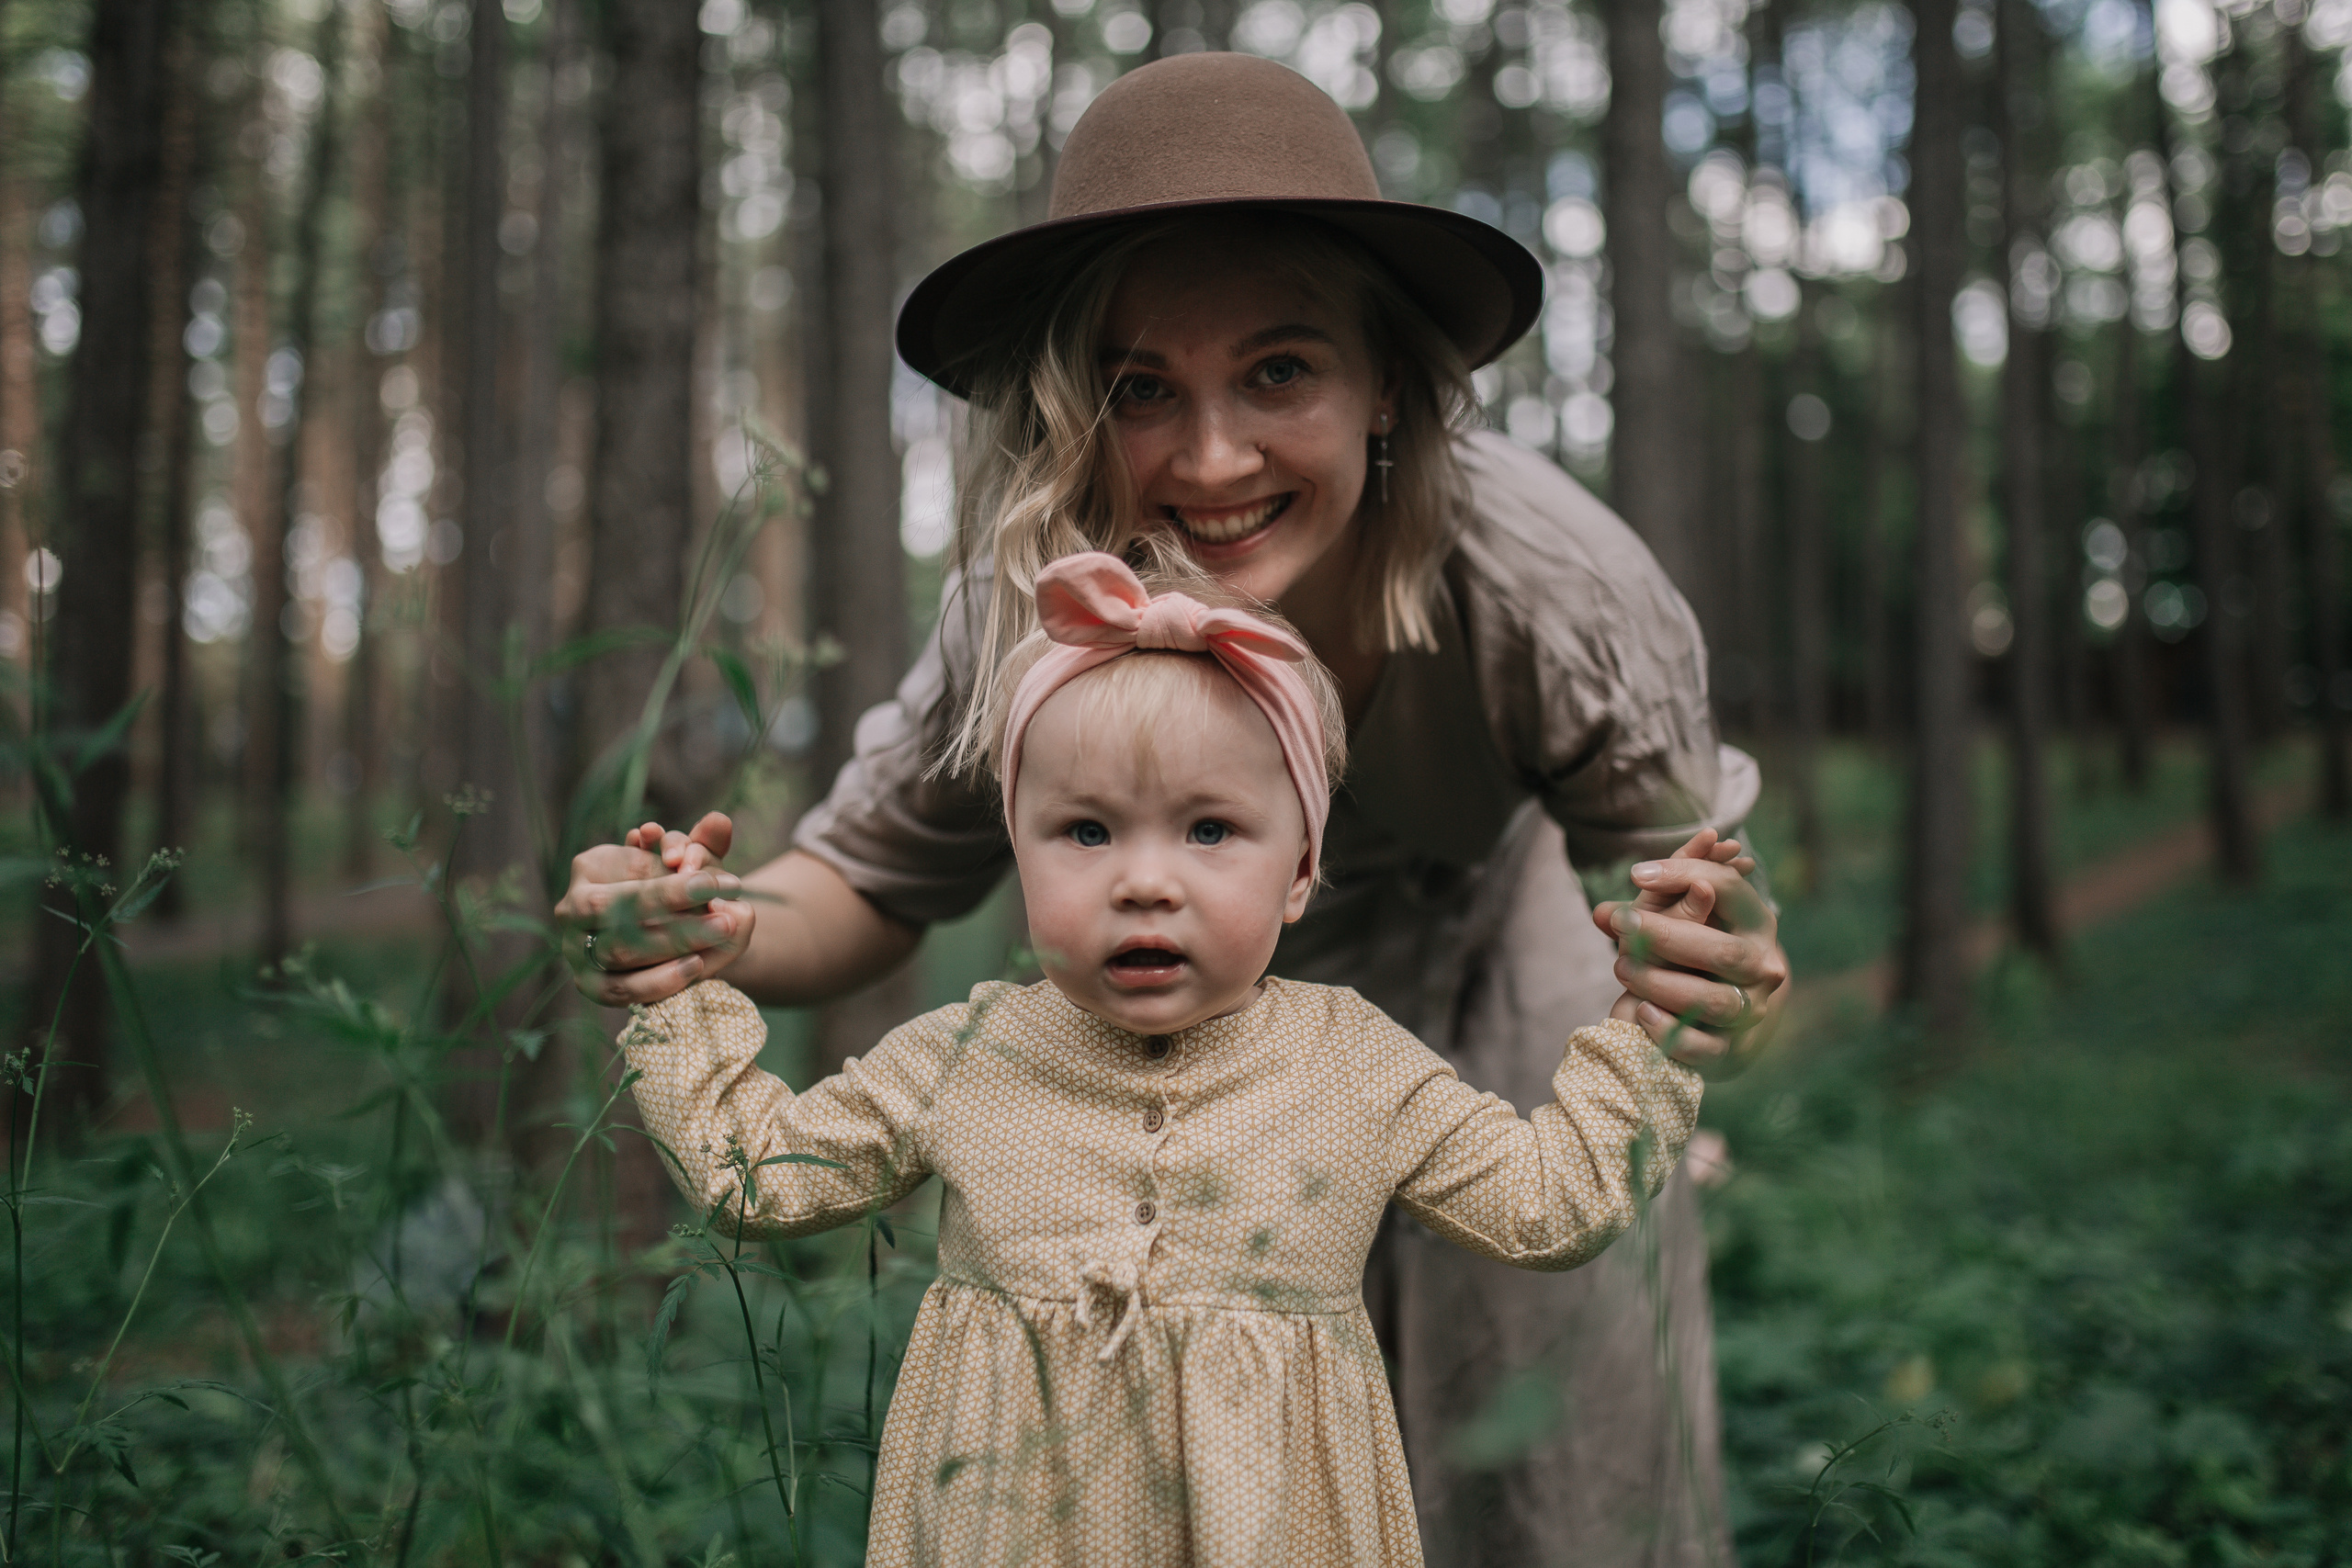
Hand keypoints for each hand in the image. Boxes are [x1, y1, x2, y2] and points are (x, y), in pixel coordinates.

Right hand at [554, 811, 756, 1006]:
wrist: (672, 932)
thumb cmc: (676, 886)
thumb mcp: (691, 862)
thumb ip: (705, 843)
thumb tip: (720, 821)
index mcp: (588, 867)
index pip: (626, 876)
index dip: (670, 885)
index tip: (714, 884)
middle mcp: (572, 909)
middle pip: (617, 913)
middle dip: (674, 913)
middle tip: (725, 914)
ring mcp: (577, 949)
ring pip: (618, 951)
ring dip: (673, 944)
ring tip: (721, 932)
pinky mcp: (592, 984)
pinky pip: (620, 989)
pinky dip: (658, 981)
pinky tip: (696, 965)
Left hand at [1595, 828, 1787, 1076]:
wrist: (1716, 1011)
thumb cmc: (1690, 950)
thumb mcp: (1677, 916)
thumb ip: (1650, 901)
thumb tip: (1601, 914)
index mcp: (1755, 921)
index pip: (1728, 888)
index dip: (1683, 875)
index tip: (1636, 874)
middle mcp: (1763, 966)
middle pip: (1724, 951)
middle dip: (1667, 936)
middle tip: (1623, 924)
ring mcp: (1751, 1008)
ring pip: (1714, 1001)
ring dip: (1662, 985)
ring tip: (1622, 968)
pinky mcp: (1732, 1047)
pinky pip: (1704, 1047)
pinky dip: (1670, 1031)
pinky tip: (1642, 1012)